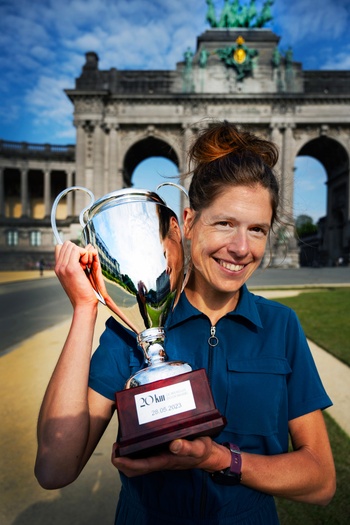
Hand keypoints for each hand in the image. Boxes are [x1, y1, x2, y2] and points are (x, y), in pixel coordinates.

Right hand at [55, 241, 101, 308]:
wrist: (84, 304)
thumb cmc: (84, 291)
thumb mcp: (78, 275)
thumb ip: (78, 262)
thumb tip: (88, 247)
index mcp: (58, 268)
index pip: (60, 247)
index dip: (72, 250)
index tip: (80, 261)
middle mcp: (58, 267)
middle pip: (67, 244)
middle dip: (78, 250)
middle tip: (84, 264)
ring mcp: (63, 267)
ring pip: (72, 246)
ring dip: (83, 253)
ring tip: (86, 266)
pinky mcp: (71, 268)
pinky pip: (78, 250)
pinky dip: (86, 254)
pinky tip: (87, 266)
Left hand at [111, 437, 229, 477]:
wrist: (209, 455)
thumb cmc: (203, 451)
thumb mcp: (199, 447)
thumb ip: (188, 447)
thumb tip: (173, 445)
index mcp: (165, 460)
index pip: (139, 466)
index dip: (125, 463)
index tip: (116, 454)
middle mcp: (159, 460)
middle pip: (133, 468)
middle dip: (120, 460)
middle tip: (115, 446)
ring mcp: (159, 457)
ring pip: (136, 462)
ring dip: (125, 455)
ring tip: (120, 441)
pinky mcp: (161, 452)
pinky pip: (143, 455)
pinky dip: (134, 449)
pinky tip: (134, 436)